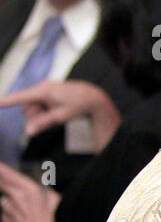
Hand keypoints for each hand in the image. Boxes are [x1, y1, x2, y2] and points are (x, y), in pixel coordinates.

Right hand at [0, 79, 120, 149]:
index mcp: (43, 91)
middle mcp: (41, 88)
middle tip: (52, 118)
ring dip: (41, 114)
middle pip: (27, 108)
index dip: (5, 101)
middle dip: (36, 116)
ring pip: (33, 108)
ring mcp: (44, 90)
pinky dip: (45, 111)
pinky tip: (56, 110)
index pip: (19, 97)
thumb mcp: (61, 116)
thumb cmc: (78, 105)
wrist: (92, 97)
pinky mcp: (47, 92)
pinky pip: (39, 105)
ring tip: (57, 113)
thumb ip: (43, 124)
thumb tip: (28, 133)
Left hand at [0, 160, 60, 221]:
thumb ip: (46, 192)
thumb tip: (43, 189)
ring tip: (23, 211)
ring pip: (4, 200)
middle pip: (2, 183)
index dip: (1, 168)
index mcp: (29, 189)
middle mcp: (16, 196)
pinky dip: (10, 215)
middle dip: (1, 181)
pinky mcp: (4, 219)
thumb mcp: (54, 201)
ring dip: (10, 202)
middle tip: (14, 193)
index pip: (7, 173)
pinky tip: (21, 221)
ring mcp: (8, 208)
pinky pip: (5, 213)